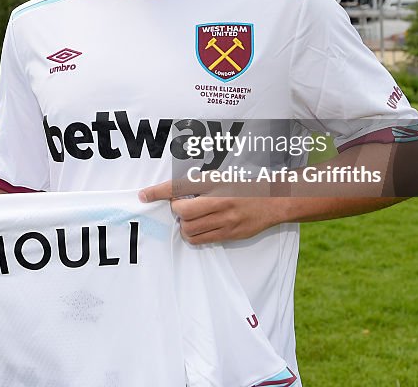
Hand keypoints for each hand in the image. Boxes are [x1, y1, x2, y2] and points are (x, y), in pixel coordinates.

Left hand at [139, 180, 279, 244]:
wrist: (274, 200)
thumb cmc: (245, 185)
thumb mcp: (222, 177)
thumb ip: (199, 184)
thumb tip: (174, 193)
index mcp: (216, 182)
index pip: (180, 186)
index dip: (159, 192)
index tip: (143, 195)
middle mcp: (220, 201)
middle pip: (183, 213)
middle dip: (177, 210)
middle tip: (182, 206)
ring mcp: (226, 220)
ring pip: (190, 230)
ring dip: (184, 225)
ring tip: (192, 218)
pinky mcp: (230, 234)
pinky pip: (203, 240)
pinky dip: (195, 235)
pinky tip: (201, 227)